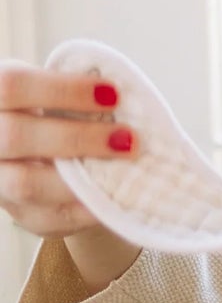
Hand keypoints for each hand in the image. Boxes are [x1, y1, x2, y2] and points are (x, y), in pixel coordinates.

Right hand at [0, 62, 140, 288]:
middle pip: (15, 136)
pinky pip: (53, 217)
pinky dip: (90, 207)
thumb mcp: (56, 96)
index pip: (11, 85)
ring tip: (126, 166)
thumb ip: (75, 95)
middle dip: (78, 137)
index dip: (61, 89)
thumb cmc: (58, 116)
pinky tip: (120, 195)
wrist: (50, 161)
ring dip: (82, 177)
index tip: (112, 94)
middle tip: (128, 138)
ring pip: (25, 183)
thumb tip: (118, 95)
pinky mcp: (26, 216)